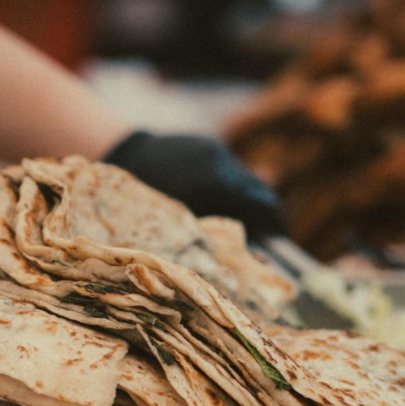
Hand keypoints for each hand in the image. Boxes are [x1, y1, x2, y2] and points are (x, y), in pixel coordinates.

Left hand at [104, 131, 287, 241]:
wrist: (126, 153)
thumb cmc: (143, 199)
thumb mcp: (174, 225)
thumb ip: (209, 239)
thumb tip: (246, 260)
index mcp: (213, 186)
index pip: (264, 205)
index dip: (276, 224)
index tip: (278, 240)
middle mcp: (220, 165)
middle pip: (262, 191)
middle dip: (267, 214)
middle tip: (265, 237)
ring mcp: (217, 151)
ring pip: (247, 180)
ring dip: (248, 201)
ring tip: (240, 223)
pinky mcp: (210, 145)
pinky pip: (231, 170)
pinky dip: (231, 188)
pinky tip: (215, 202)